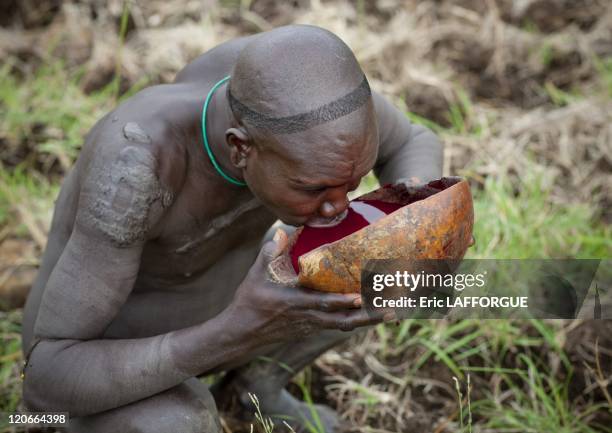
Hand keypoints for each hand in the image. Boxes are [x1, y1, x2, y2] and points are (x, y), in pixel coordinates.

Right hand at [226, 229, 390, 344]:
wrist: (242, 332)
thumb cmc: (250, 301)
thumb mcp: (256, 274)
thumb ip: (270, 252)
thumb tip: (283, 231)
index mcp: (294, 302)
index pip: (322, 303)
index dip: (342, 301)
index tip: (360, 297)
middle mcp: (307, 316)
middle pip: (343, 320)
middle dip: (368, 316)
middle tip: (392, 310)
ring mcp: (311, 325)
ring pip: (343, 325)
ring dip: (367, 320)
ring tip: (390, 314)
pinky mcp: (311, 328)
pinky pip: (337, 325)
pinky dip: (354, 320)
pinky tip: (369, 314)